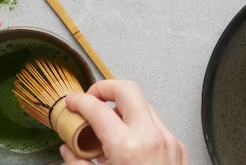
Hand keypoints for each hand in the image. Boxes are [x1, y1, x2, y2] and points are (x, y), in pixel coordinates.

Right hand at [60, 79, 187, 163]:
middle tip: (91, 99)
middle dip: (105, 88)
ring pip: (143, 104)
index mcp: (127, 147)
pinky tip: (126, 140)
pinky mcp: (177, 147)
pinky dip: (138, 123)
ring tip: (107, 125)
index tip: (72, 102)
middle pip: (127, 89)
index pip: (97, 108)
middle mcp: (151, 137)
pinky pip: (155, 123)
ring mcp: (168, 140)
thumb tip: (69, 149)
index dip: (79, 101)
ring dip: (122, 107)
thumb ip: (79, 163)